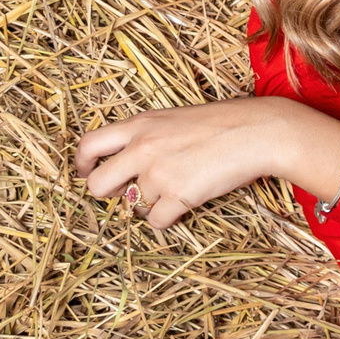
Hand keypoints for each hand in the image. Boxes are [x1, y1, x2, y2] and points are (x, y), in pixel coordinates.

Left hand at [73, 96, 339, 228]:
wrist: (257, 131)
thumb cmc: (223, 121)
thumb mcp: (176, 117)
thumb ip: (148, 135)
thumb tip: (130, 158)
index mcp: (139, 125)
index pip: (88, 144)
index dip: (82, 164)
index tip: (86, 173)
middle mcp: (141, 149)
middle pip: (97, 185)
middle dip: (109, 194)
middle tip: (126, 193)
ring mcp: (158, 174)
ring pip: (134, 207)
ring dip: (151, 205)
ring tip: (177, 190)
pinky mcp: (177, 196)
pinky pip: (157, 222)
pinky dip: (168, 219)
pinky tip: (185, 205)